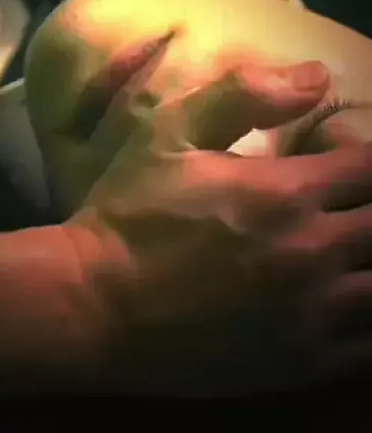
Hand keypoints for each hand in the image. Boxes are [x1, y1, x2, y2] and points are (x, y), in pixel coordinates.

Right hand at [60, 59, 371, 395]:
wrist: (95, 303)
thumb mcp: (167, 134)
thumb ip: (242, 94)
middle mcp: (311, 254)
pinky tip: (343, 301)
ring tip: (346, 250)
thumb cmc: (128, 215)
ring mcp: (310, 315)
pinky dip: (368, 318)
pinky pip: (368, 345)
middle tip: (341, 204)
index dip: (364, 158)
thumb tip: (316, 76)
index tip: (336, 161)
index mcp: (284, 194)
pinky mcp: (298, 363)